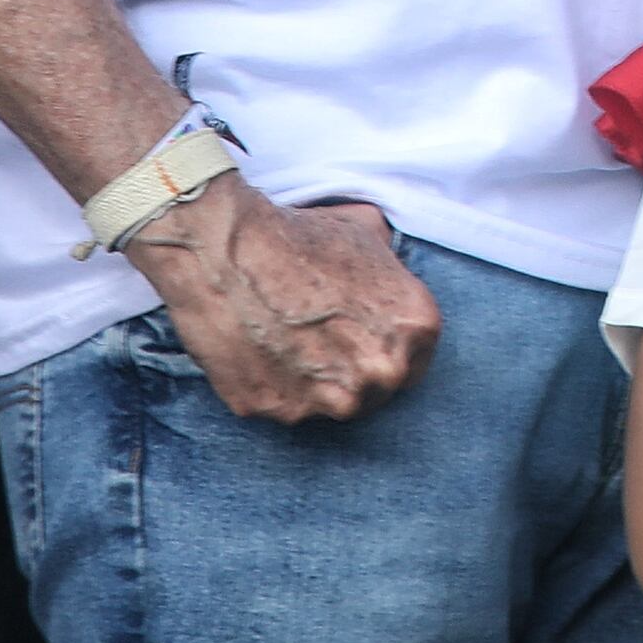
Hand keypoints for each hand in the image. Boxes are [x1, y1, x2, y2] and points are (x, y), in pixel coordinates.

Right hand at [123, 181, 437, 421]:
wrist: (227, 249)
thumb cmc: (301, 234)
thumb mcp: (369, 233)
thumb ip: (393, 268)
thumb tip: (393, 270)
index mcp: (414, 329)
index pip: (415, 363)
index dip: (387, 349)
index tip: (365, 340)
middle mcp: (379, 373)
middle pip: (375, 390)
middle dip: (355, 371)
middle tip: (324, 342)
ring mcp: (327, 398)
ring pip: (329, 404)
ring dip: (315, 383)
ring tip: (289, 341)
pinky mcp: (276, 410)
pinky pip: (282, 405)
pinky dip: (274, 385)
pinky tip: (261, 349)